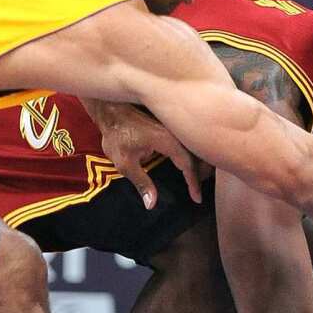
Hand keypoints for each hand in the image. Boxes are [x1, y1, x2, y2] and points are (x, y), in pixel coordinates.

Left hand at [88, 101, 208, 207]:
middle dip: (201, 174)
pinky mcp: (170, 125)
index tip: (196, 198)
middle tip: (197, 191)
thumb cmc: (116, 134)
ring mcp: (173, 127)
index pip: (188, 165)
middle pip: (197, 155)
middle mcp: (175, 133)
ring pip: (193, 147)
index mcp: (168, 141)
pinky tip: (187, 162)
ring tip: (196, 179)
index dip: (194, 183)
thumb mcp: (125, 163)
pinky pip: (187, 140)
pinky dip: (191, 153)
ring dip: (198, 163)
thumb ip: (141, 183)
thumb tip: (151, 204)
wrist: (111, 108)